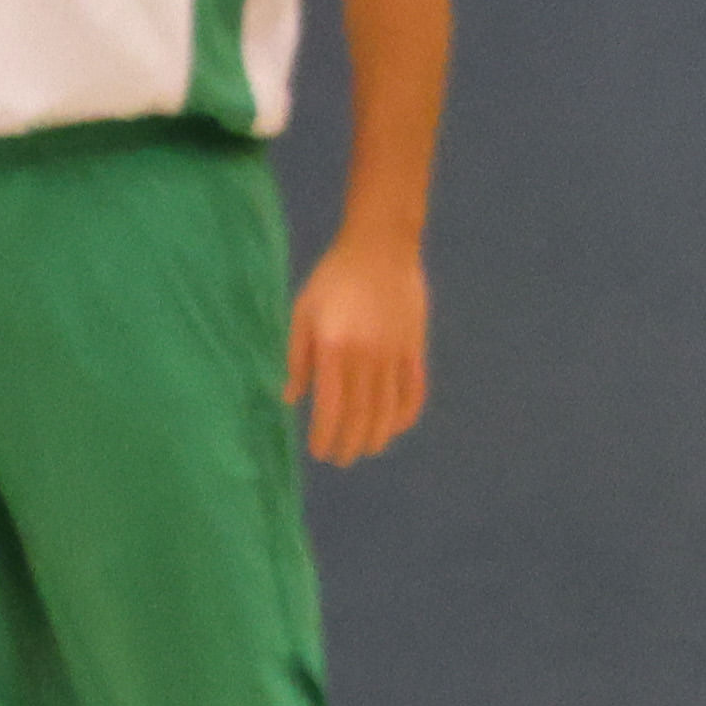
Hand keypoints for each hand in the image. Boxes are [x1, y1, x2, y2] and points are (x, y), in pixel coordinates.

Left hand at [290, 229, 432, 464]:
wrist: (381, 247)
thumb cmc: (333, 278)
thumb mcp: (304, 312)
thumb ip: (298, 357)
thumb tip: (291, 398)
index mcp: (334, 348)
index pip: (331, 406)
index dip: (325, 435)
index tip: (319, 451)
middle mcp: (366, 356)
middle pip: (362, 415)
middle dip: (351, 443)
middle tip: (342, 459)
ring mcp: (394, 353)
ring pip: (388, 409)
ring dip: (378, 435)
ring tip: (369, 449)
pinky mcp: (414, 347)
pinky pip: (414, 389)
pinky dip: (407, 413)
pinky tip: (397, 425)